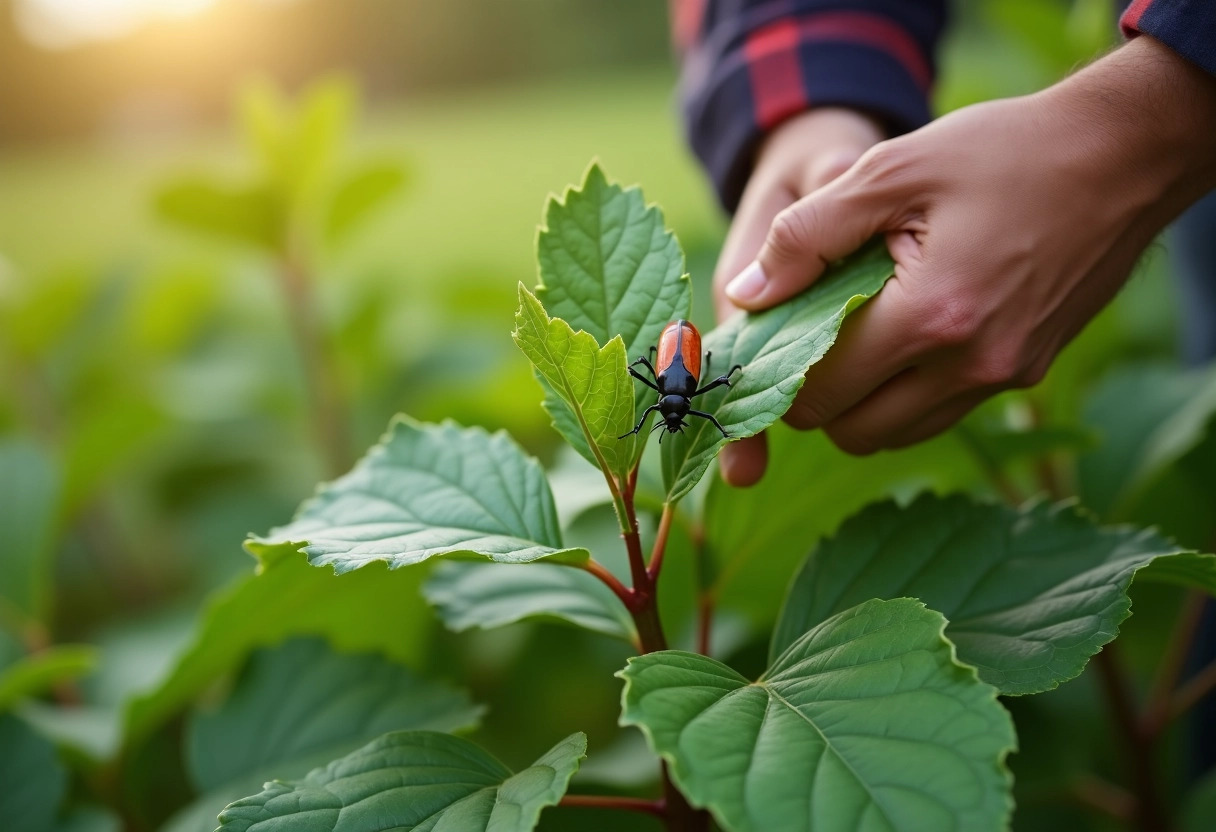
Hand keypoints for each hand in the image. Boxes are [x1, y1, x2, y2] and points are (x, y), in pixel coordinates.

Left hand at [718, 35, 1215, 485]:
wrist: (1123, 155)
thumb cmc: (1003, 151)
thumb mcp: (891, 170)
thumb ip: (806, 236)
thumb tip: (745, 295)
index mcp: (932, 316)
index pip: (821, 391)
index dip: (778, 373)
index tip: (767, 340)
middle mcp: (972, 365)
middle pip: (852, 430)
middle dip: (814, 397)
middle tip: (804, 340)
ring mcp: (1004, 376)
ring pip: (896, 432)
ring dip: (860, 401)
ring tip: (852, 335)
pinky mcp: (1026, 373)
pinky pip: (940, 413)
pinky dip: (905, 393)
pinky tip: (901, 337)